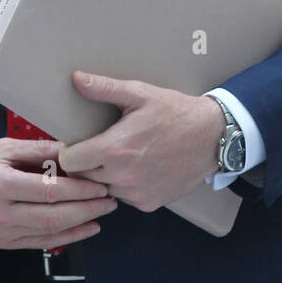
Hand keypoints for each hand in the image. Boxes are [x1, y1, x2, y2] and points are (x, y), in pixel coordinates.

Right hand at [0, 137, 117, 249]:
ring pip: (48, 233)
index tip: (99, 184)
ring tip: (101, 215)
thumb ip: (35, 150)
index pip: (49, 191)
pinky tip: (81, 230)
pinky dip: (63, 238)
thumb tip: (69, 148)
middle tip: (109, 200)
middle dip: (87, 209)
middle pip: (53, 216)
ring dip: (80, 226)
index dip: (79, 190)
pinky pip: (37, 244)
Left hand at [56, 71, 224, 212]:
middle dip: (85, 163)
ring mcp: (136, 193)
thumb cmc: (175, 112)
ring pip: (102, 189)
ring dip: (104, 177)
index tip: (76, 143)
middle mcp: (123, 176)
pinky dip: (125, 186)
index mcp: (115, 149)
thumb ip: (104, 88)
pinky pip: (124, 198)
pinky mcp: (149, 203)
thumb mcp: (140, 93)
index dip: (69, 151)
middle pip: (82, 178)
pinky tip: (137, 168)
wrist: (212, 136)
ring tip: (120, 157)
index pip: (69, 161)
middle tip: (97, 147)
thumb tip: (77, 78)